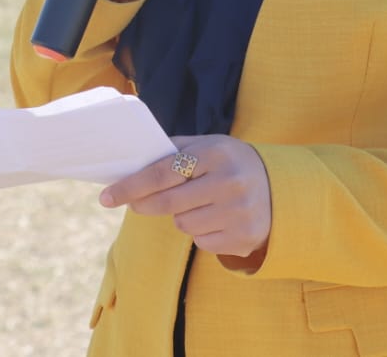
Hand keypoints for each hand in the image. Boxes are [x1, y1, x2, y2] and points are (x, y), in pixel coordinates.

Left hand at [98, 136, 271, 260]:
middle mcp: (230, 183)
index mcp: (216, 153)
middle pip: (168, 203)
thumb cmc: (230, 162)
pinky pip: (202, 242)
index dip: (130, 186)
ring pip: (183, 224)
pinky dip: (201, 232)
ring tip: (197, 204)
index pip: (162, 172)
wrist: (281, 188)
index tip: (105, 196)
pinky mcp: (244, 238)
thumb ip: (174, 150)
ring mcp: (239, 213)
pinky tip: (216, 219)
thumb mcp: (209, 145)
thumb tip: (131, 160)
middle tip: (135, 203)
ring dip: (180, 217)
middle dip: (144, 204)